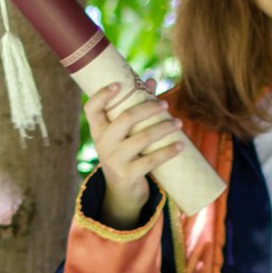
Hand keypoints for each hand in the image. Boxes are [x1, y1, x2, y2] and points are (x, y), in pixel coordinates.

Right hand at [84, 76, 180, 223]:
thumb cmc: (125, 153)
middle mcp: (102, 144)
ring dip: (164, 128)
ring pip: (142, 138)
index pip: (91, 109)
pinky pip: (151, 160)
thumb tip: (151, 81)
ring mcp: (114, 160)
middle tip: (165, 105)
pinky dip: (168, 151)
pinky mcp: (128, 175)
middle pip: (125, 118)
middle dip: (148, 108)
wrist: (122, 192)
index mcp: (98, 130)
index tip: (118, 84)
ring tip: (179, 123)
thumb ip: (135, 107)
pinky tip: (180, 145)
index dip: (101, 95)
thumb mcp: (124, 134)